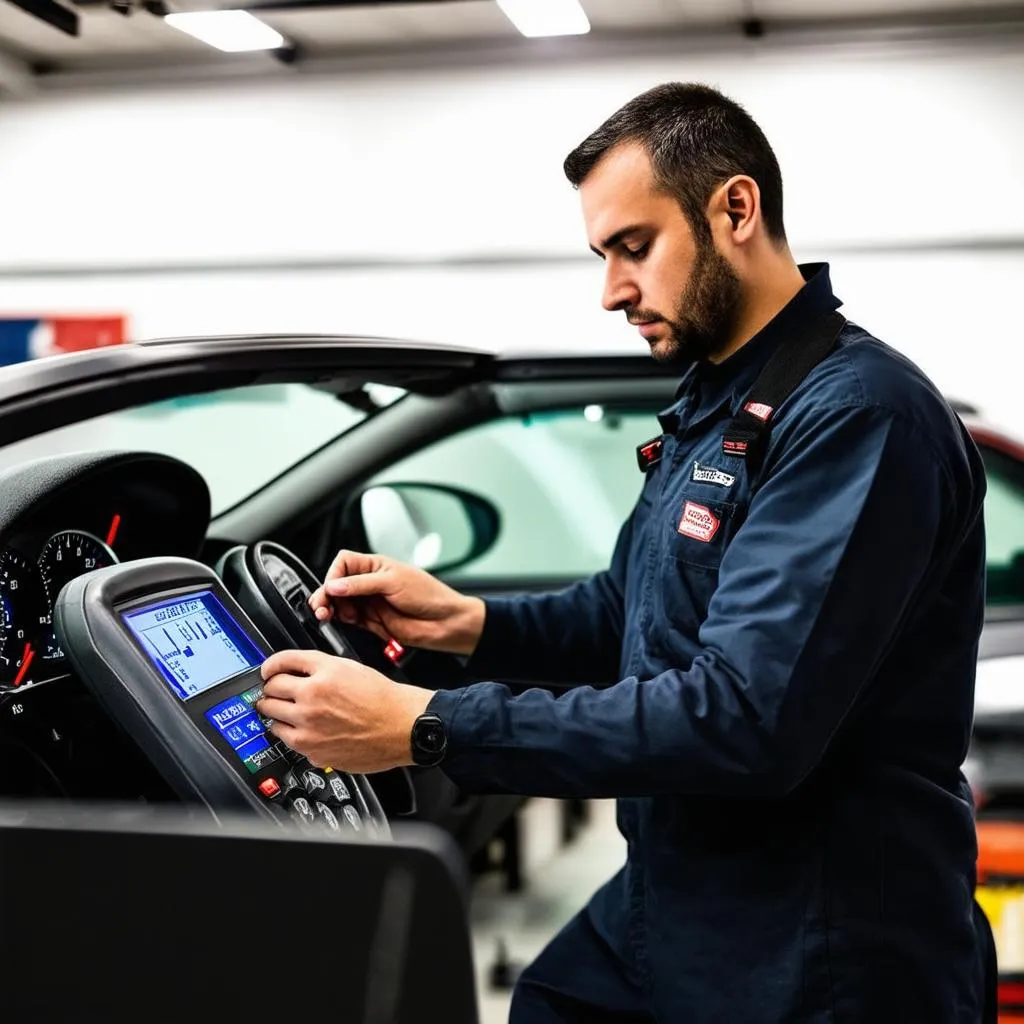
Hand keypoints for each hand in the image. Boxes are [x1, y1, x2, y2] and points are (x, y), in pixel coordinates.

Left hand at [256, 649, 433, 772]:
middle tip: (275, 691)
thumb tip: (290, 670)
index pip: (279, 664)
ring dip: (274, 711)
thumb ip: (317, 666)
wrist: (401, 726)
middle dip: (270, 689)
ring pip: (270, 717)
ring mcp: (308, 728)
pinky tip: (302, 727)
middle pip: (269, 691)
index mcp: (322, 675)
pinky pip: (285, 739)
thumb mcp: (349, 667)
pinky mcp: (311, 751)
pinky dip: (289, 732)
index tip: (267, 671)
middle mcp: (311, 700)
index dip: (269, 666)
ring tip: (285, 710)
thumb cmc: (382, 699)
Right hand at [309, 549, 484, 656]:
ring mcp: (370, 602)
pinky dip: (340, 620)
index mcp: (376, 566)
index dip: (334, 574)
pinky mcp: (371, 621)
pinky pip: (348, 619)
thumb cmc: (429, 595)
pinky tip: (339, 621)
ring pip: (339, 603)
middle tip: (323, 605)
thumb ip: (361, 584)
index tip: (333, 587)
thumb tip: (335, 585)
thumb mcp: (393, 582)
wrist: (444, 622)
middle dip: (326, 593)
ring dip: (330, 608)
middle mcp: (370, 583)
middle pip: (337, 584)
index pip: (344, 563)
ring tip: (328, 614)